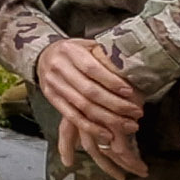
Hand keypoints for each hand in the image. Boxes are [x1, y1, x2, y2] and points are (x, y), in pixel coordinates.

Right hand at [36, 36, 146, 163]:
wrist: (43, 55)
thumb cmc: (74, 51)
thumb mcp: (87, 45)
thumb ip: (104, 55)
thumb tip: (132, 67)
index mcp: (69, 50)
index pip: (91, 68)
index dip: (111, 81)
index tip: (130, 92)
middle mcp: (58, 67)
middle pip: (88, 90)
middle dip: (115, 104)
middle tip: (136, 112)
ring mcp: (53, 84)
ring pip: (82, 106)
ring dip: (108, 119)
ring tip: (129, 125)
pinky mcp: (52, 99)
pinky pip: (72, 117)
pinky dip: (91, 128)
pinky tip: (108, 135)